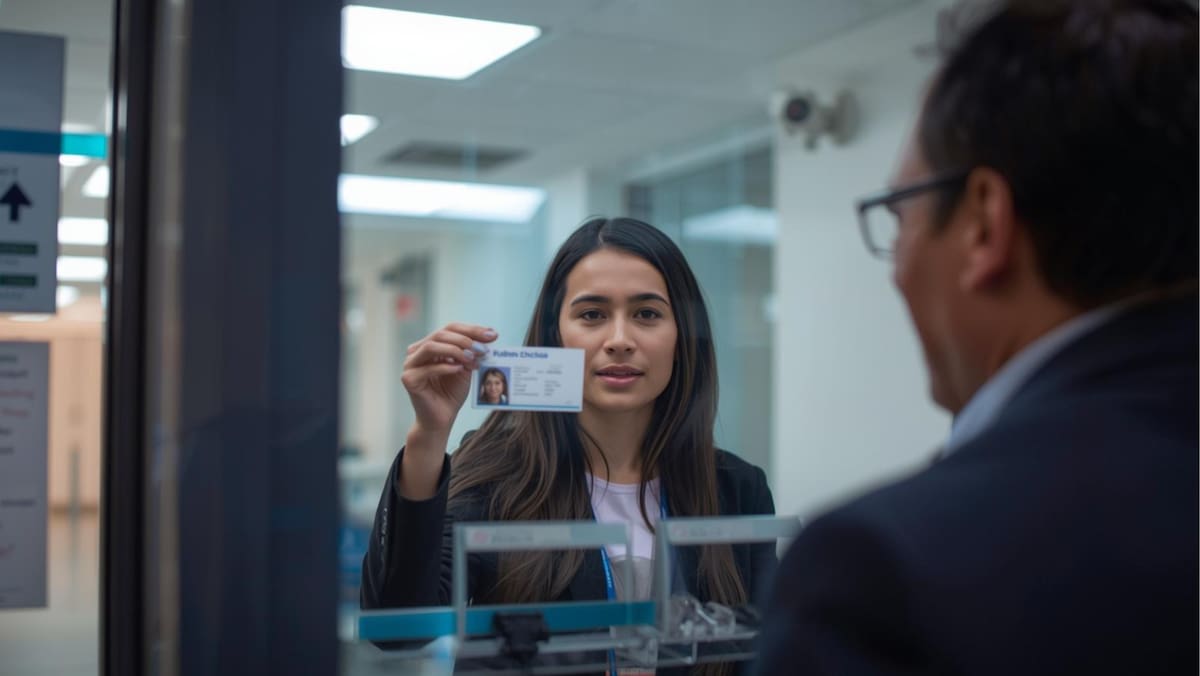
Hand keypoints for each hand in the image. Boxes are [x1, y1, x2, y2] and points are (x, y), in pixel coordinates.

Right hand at [401, 322, 496, 439]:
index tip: (493, 335)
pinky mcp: (409, 379)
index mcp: (431, 345)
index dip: (472, 329)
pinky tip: (459, 369)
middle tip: (482, 348)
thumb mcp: (466, 368)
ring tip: (471, 357)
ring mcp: (410, 364)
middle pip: (441, 334)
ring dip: (454, 350)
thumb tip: (488, 336)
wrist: (442, 418)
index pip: (451, 328)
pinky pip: (428, 368)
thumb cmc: (452, 393)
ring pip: (431, 347)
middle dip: (465, 339)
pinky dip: (445, 367)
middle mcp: (417, 351)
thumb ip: (472, 352)